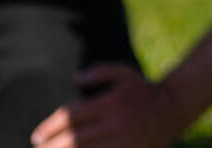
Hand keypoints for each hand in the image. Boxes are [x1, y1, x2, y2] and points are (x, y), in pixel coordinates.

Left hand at [30, 64, 181, 147]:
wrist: (175, 108)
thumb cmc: (144, 90)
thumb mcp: (124, 73)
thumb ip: (99, 71)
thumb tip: (75, 79)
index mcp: (109, 103)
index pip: (71, 116)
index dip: (50, 127)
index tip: (37, 135)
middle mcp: (114, 124)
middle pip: (74, 139)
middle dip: (51, 146)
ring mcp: (122, 142)